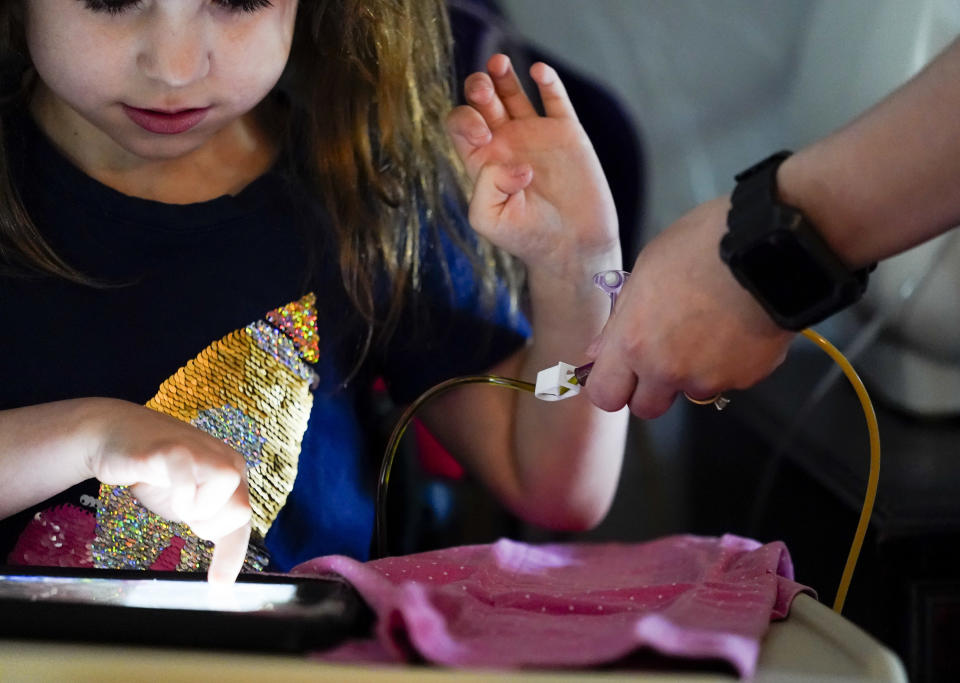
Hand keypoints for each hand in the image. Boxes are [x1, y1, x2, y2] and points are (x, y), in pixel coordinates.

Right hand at [87, 400, 250, 582]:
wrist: (115, 434)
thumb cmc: (155, 474)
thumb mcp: (188, 503)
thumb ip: (210, 520)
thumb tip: (226, 567)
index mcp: (233, 474)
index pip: (242, 522)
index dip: (232, 556)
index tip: (219, 586)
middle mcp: (227, 460)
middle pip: (241, 513)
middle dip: (209, 525)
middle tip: (183, 512)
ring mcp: (204, 452)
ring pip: (224, 497)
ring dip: (194, 509)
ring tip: (174, 494)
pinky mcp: (175, 450)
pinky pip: (189, 483)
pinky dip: (178, 494)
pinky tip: (160, 482)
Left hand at [446, 54, 619, 280]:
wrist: (571, 248)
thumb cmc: (526, 239)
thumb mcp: (488, 220)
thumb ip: (485, 188)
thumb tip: (512, 162)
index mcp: (481, 161)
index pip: (461, 124)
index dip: (465, 118)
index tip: (482, 133)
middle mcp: (505, 143)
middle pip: (482, 100)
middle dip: (478, 87)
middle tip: (484, 91)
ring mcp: (535, 135)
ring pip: (513, 92)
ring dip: (502, 75)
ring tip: (498, 64)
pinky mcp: (566, 134)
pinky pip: (555, 99)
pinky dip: (548, 81)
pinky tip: (539, 71)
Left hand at [583, 196, 795, 417]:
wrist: (766, 247)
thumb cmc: (701, 247)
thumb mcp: (645, 271)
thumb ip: (620, 321)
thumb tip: (600, 351)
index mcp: (632, 342)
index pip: (605, 395)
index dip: (612, 387)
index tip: (620, 374)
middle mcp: (665, 369)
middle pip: (647, 407)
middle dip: (651, 389)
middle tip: (664, 356)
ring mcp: (707, 378)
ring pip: (691, 392)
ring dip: (694, 373)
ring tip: (709, 329)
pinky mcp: (744, 378)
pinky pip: (728, 380)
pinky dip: (729, 363)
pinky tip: (736, 327)